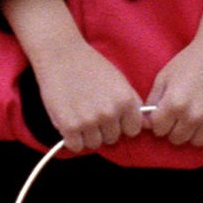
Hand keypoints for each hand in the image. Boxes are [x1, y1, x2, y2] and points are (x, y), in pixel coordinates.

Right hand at [20, 15, 148, 155]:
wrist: (60, 55)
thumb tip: (142, 126)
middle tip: (90, 112)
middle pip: (112, 139)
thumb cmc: (90, 66)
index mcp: (126, 101)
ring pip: (94, 144)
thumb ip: (131, 103)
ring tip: (79, 115)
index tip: (111, 117)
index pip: (132, 130)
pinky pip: (76, 146)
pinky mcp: (69, 126)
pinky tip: (69, 122)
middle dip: (103, 129)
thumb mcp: (119, 80)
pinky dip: (71, 139)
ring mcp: (89, 121)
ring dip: (87, 135)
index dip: (121, 125)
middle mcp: (110, 113)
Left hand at [139, 21, 202, 154]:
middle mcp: (193, 116)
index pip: (159, 130)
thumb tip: (145, 123)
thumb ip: (153, 101)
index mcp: (173, 104)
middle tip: (183, 113)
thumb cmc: (191, 61)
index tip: (167, 114)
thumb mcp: (164, 76)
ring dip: (195, 132)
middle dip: (176, 128)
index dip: (160, 122)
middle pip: (177, 139)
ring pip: (196, 142)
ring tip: (199, 115)